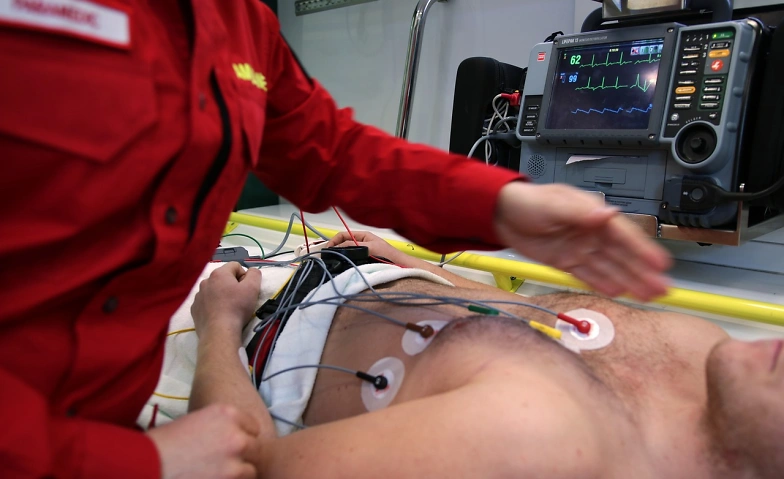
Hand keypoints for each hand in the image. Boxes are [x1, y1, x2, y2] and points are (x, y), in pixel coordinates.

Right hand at [148, 404, 259, 478]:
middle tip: (228, 464)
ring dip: (239, 473)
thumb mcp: (196, 421)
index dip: (243, 437)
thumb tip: (234, 437)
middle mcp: (236, 434)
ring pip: (251, 470)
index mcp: (227, 413)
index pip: (253, 427)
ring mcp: (235, 460)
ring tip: (219, 474)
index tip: (232, 446)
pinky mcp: (232, 477)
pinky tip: (215, 478)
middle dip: (245, 456)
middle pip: (256, 448)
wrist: (146, 464)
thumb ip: (220, 427)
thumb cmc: (163, 443)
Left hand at [191, 263, 260, 337]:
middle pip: (223, 278)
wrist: (219, 332)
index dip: (244, 276)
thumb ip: (254, 274)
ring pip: (213, 290)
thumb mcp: (252, 288)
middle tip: (239, 299)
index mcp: (219, 274)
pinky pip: (205, 302)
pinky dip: (212, 305)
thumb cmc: (237, 308)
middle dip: (232, 285)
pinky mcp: (195, 309)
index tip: (247, 289)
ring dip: (221, 295)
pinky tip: (218, 315)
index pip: (235, 266)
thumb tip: (252, 271)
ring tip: (228, 308)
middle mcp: (206, 281)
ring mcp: (198, 295)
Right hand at [326, 231, 402, 261]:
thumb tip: (339, 247)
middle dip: (335, 248)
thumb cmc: (387, 254)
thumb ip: (354, 246)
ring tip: (333, 262)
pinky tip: (343, 266)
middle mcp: (361, 243)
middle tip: (328, 257)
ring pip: (347, 252)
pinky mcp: (363, 261)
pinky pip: (351, 260)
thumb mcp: (370, 247)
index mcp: (363, 236)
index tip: (328, 249)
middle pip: (343, 243)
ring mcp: (362, 252)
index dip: (334, 240)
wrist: (399, 265)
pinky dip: (346, 262)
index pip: (343, 234)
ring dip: (340, 256)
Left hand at [494, 182, 671, 300]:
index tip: (661, 264)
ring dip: (630, 281)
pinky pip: (588, 275)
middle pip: (622, 255)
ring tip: (649, 296)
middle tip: (664, 289)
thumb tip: (607, 213)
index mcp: (592, 215)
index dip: (643, 250)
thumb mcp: (553, 204)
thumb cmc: (528, 202)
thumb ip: (579, 212)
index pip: (624, 235)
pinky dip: (603, 284)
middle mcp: (591, 233)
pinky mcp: (565, 261)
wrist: (500, 215)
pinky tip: (620, 293)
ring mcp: (579, 248)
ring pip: (609, 268)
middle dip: (643, 272)